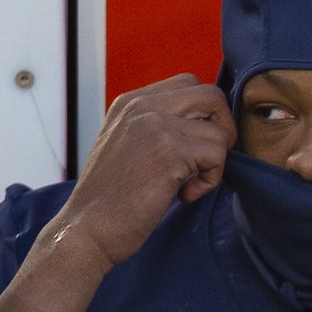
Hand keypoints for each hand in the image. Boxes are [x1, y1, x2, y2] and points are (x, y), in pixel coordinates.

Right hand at [53, 75, 233, 273]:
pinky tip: (185, 196)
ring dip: (214, 164)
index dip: (205, 115)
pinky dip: (210, 181)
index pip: (189, 83)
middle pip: (211, 95)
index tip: (193, 147)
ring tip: (187, 185)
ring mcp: (155, 125)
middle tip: (206, 161)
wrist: (88, 227)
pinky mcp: (169, 151)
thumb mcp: (128, 144)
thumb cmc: (112, 197)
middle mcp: (142, 105)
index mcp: (131, 101)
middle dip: (223, 129)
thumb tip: (205, 125)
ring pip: (219, 131)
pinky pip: (217, 155)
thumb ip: (158, 126)